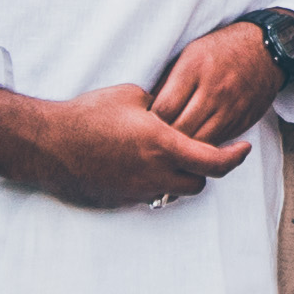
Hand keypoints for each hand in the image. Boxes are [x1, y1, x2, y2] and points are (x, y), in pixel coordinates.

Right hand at [0, 74, 251, 208]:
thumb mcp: (132, 95)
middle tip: (200, 150)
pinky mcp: (121, 198)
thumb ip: (161, 106)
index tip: (243, 148)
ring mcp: (137, 188)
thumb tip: (170, 110)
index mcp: (161, 143)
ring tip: (170, 158)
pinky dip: (155, 183)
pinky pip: (150, 195)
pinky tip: (140, 164)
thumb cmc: (89, 113)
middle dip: (204, 169)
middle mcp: (154, 171)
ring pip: (175, 192)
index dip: (234, 157)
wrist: (49, 142)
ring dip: (180, 178)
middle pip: (199, 182)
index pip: (212, 160)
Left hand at [147, 22, 286, 144]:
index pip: (164, 108)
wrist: (265, 51)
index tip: (145, 125)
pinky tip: (193, 147)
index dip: (151, 121)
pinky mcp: (242, 121)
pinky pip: (217, 143)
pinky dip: (203, 147)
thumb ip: (169, 81)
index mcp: (194, 68)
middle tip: (155, 142)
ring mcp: (230, 108)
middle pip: (180, 129)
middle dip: (165, 139)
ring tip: (171, 149)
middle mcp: (213, 89)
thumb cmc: (219, 51)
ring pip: (199, 142)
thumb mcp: (189, 54)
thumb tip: (147, 110)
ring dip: (184, 149)